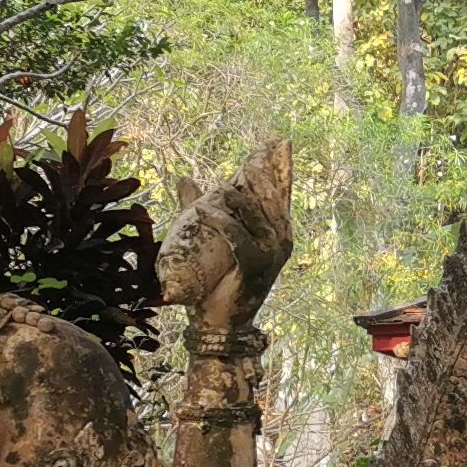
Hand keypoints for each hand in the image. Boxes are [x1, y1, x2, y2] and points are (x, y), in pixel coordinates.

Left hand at [160, 139, 293, 337]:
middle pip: (273, 203)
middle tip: (248, 164)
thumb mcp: (211, 237)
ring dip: (236, 203)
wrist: (219, 322)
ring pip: (258, 219)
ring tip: (216, 190)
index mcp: (277, 234)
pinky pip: (241, 241)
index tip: (276, 145)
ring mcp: (272, 257)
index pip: (280, 196)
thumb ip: (201, 207)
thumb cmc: (217, 281)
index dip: (277, 171)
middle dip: (261, 182)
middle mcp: (281, 243)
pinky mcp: (256, 269)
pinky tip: (205, 211)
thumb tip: (185, 177)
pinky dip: (223, 224)